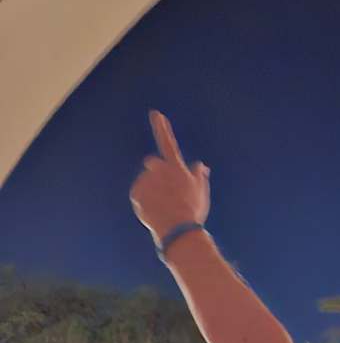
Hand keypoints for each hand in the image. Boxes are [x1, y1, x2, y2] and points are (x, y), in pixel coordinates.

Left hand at [129, 111, 210, 246]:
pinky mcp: (135, 193)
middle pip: (153, 165)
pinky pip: (140, 195)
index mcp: (174, 167)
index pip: (167, 142)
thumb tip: (201, 166)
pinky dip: (145, 202)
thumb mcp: (201, 191)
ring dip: (153, 190)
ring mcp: (145, 181)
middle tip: (168, 192)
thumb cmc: (192, 209)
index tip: (155, 113)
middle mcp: (157, 169)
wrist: (177, 229)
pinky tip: (156, 212)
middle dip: (157, 173)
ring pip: (147, 182)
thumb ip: (199, 175)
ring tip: (165, 207)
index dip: (161, 127)